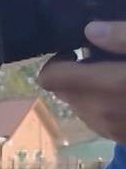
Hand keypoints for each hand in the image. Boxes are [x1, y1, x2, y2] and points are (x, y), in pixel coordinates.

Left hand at [39, 21, 125, 142]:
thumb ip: (122, 38)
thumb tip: (91, 30)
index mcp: (107, 85)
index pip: (50, 78)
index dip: (57, 61)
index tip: (75, 50)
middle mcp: (102, 112)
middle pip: (63, 91)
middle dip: (75, 74)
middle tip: (104, 60)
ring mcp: (111, 129)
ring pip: (79, 106)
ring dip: (90, 90)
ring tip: (118, 76)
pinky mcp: (121, 139)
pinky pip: (98, 120)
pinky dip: (104, 105)